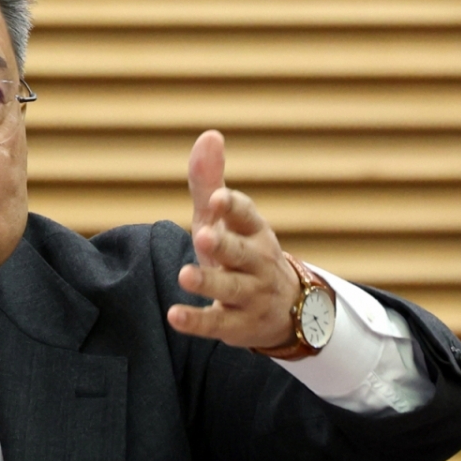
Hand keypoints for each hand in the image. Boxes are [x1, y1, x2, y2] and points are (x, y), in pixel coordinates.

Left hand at [165, 130, 301, 349]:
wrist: (285, 310)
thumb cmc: (242, 253)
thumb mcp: (225, 219)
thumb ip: (210, 182)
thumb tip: (209, 135)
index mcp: (254, 233)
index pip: (247, 217)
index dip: (233, 207)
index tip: (216, 197)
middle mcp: (257, 264)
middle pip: (241, 254)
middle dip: (224, 245)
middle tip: (203, 235)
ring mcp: (250, 296)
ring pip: (231, 289)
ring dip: (209, 282)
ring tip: (185, 275)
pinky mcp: (237, 326)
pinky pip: (216, 325)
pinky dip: (196, 321)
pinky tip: (174, 316)